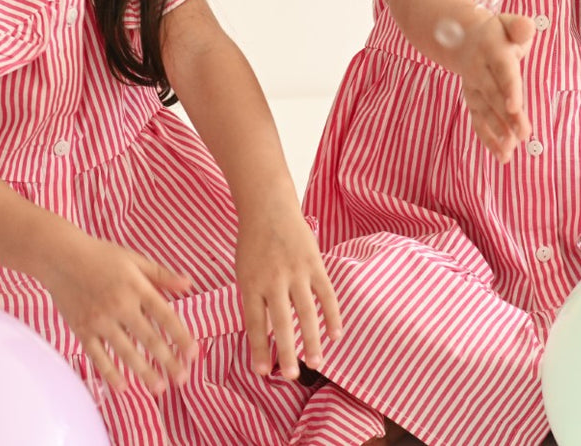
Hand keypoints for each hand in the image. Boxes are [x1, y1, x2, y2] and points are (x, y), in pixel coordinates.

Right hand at [40, 229, 196, 393]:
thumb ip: (162, 275)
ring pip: (126, 352)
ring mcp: (100, 320)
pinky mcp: (82, 329)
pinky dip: (110, 373)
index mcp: (137, 287)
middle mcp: (120, 306)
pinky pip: (98, 356)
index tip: (194, 354)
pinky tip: (123, 388)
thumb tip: (189, 284)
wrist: (60, 256)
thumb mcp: (135, 260)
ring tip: (159, 388)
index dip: (181, 336)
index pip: (165, 316)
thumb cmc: (101, 255)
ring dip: (144, 372)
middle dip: (167, 361)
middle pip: (149, 339)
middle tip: (182, 379)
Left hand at [235, 201, 342, 379]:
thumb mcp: (244, 271)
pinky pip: (326, 294)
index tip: (262, 371)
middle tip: (291, 375)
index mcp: (251, 283)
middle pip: (281, 323)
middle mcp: (273, 279)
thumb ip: (255, 301)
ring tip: (316, 363)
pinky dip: (333, 315)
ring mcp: (296, 271)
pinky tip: (336, 335)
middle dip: (286, 352)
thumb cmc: (252, 242)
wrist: (267, 205)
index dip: (258, 348)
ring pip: (307, 312)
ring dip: (312, 340)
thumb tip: (267, 336)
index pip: (254, 323)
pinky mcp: (315, 263)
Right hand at [456, 11, 534, 160]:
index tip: (516, 107)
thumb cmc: (497, 33)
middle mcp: (478, 70)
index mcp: (491, 50)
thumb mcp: (507, 23)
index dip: (509, 89)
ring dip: (497, 132)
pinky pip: (478, 122)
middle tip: (523, 135)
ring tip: (510, 151)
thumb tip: (528, 28)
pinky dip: (488, 139)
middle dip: (507, 117)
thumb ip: (519, 26)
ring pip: (484, 112)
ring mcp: (472, 87)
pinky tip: (502, 155)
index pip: (502, 71)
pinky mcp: (472, 101)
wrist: (461, 38)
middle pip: (494, 96)